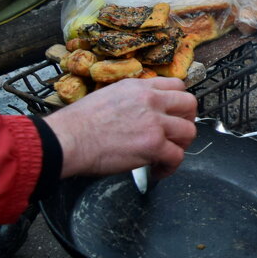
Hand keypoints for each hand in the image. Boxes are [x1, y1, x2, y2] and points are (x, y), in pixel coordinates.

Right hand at [44, 77, 197, 178]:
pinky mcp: (153, 144)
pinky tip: (157, 171)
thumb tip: (142, 111)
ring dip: (181, 145)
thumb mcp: (108, 96)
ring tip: (167, 154)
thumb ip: (132, 100)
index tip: (175, 114)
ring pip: (188, 131)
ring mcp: (154, 122)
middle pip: (189, 105)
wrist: (67, 139)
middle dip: (187, 120)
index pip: (176, 86)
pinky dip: (170, 167)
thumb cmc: (78, 123)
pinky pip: (177, 156)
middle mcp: (151, 100)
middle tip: (177, 134)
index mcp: (139, 87)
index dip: (179, 103)